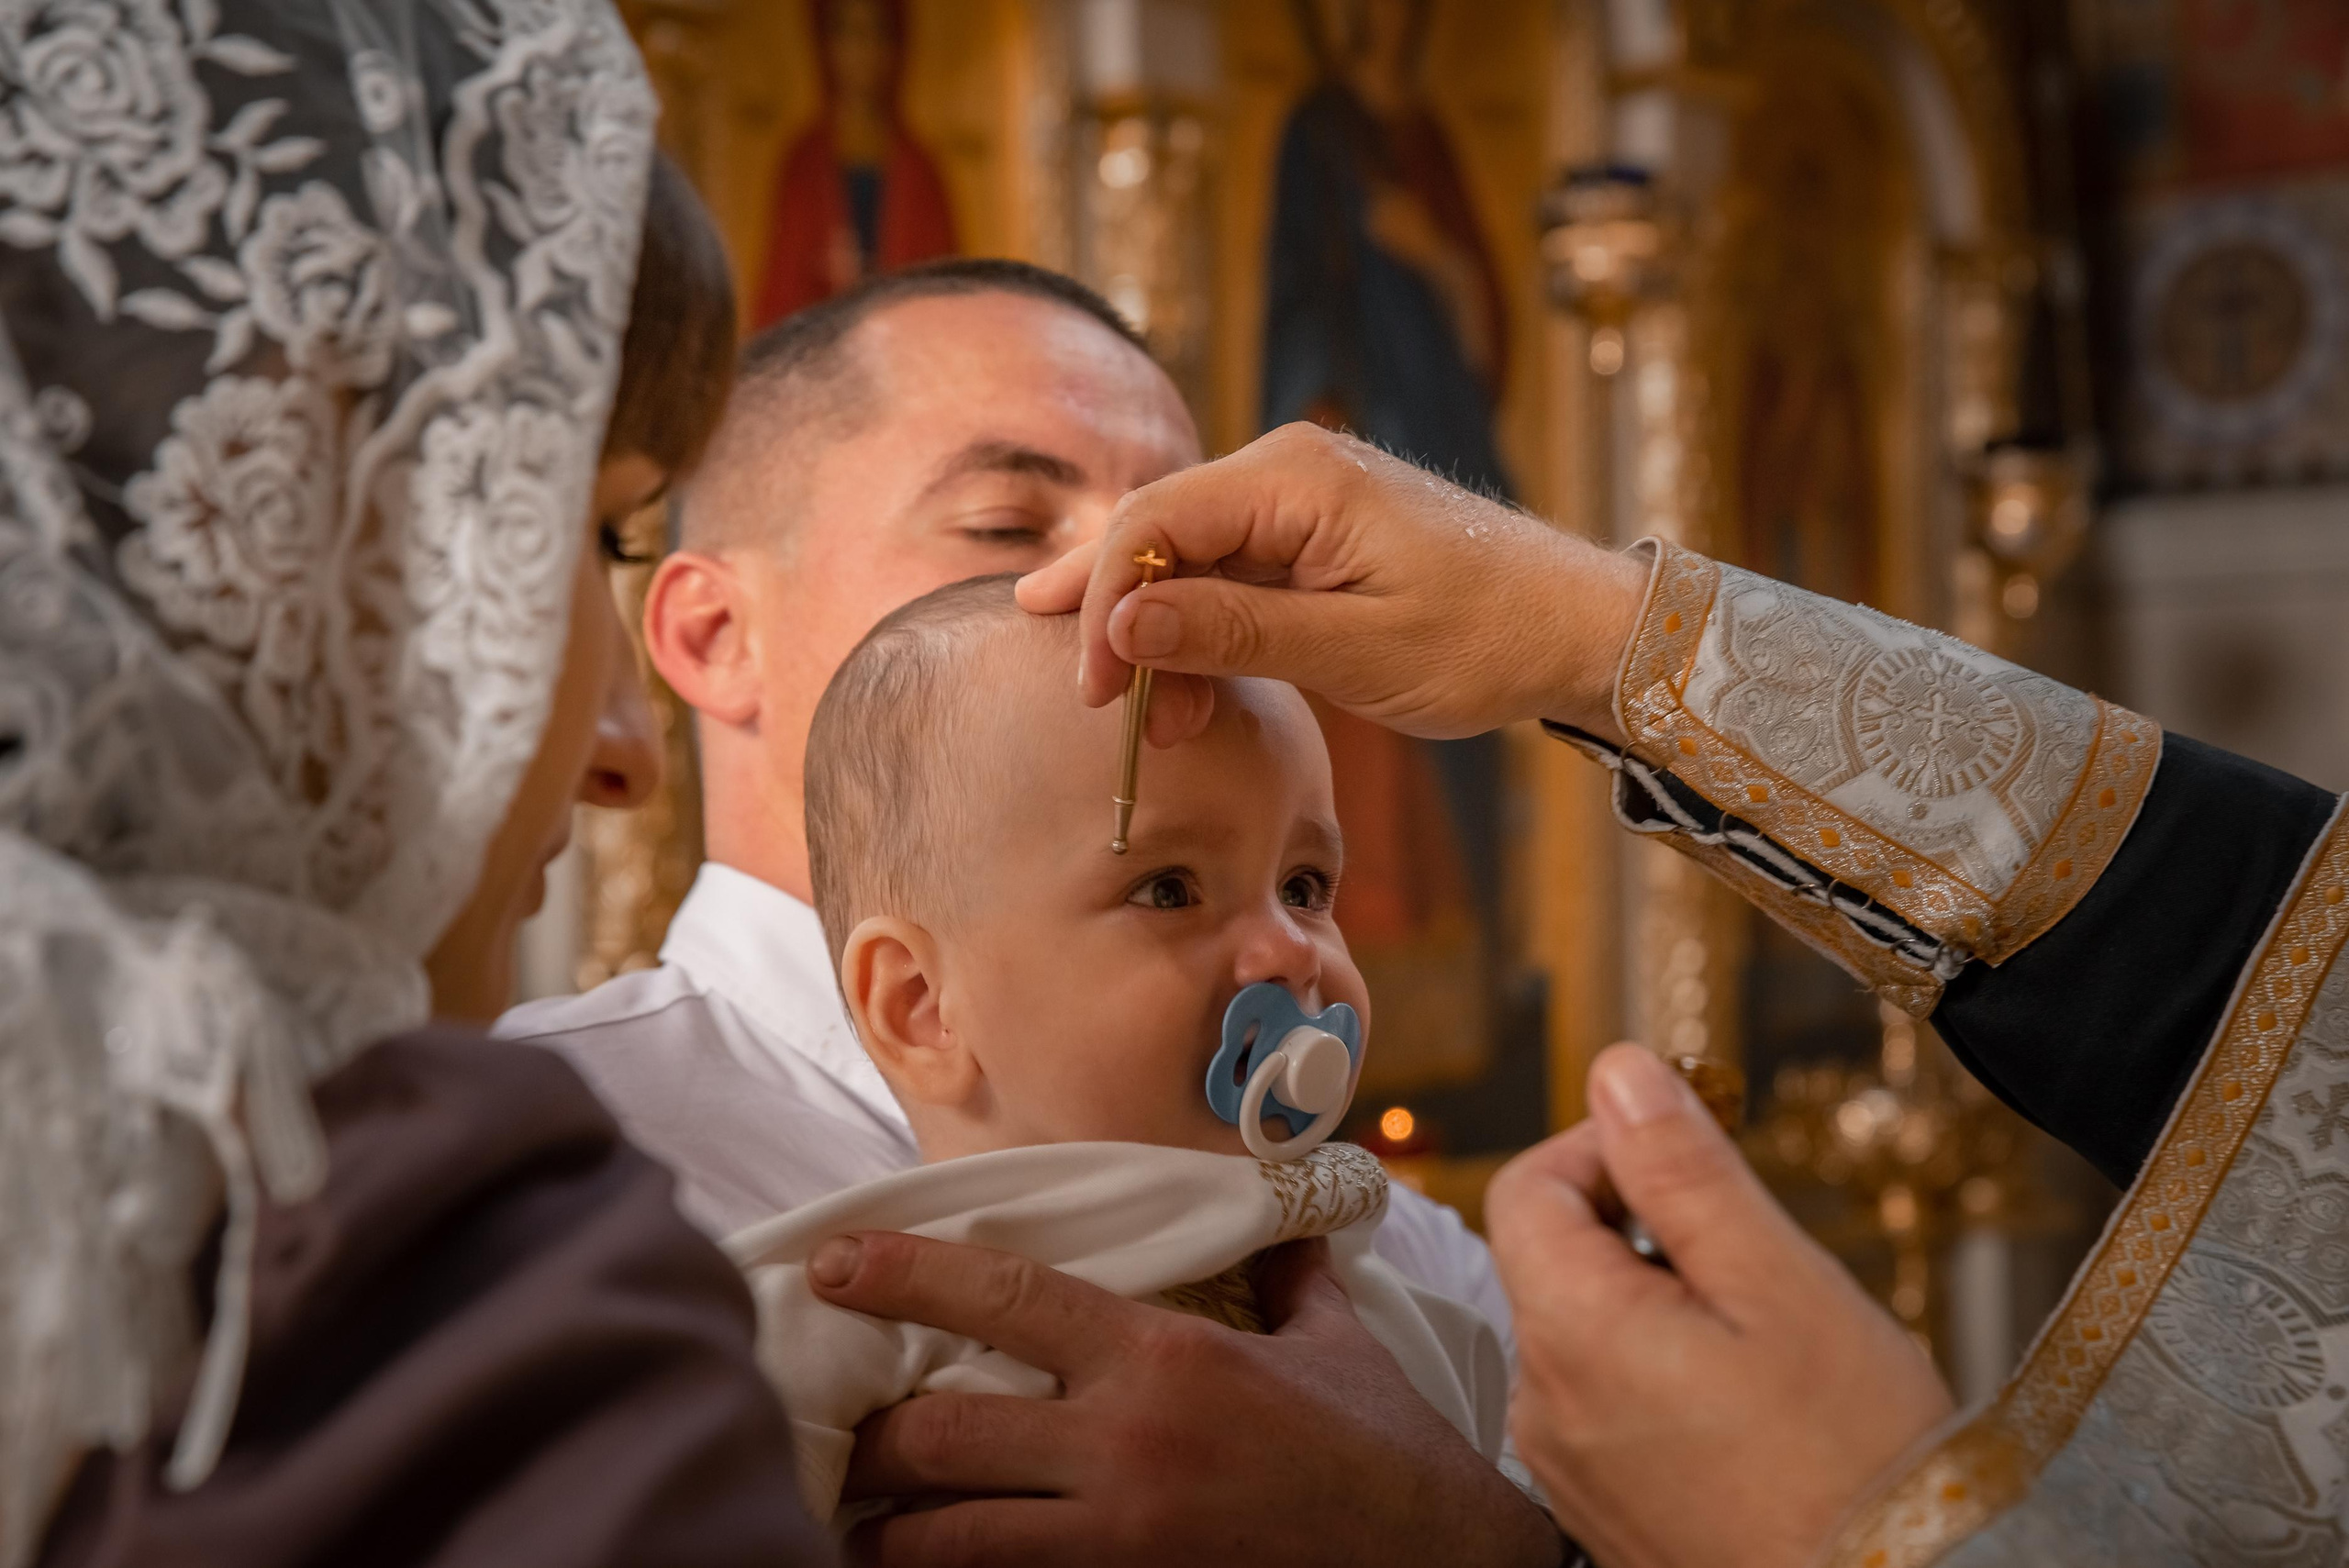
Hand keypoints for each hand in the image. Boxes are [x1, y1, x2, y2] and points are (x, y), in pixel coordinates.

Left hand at [809, 1230, 1562, 1567]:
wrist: (1445, 1566)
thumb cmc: (1389, 1452)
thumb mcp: (1339, 1345)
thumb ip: (1288, 1279)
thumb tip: (1283, 1227)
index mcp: (1164, 1357)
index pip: (1003, 1296)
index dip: (903, 1275)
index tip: (835, 1263)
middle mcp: (1125, 1445)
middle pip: (939, 1440)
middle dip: (867, 1447)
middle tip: (840, 1443)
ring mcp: (1120, 1542)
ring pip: (946, 1543)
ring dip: (885, 1537)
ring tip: (850, 1530)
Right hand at [1015, 423, 1646, 745]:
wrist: (1574, 627)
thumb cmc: (1484, 637)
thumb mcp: (1356, 651)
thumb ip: (1235, 632)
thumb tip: (1125, 620)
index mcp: (1296, 479)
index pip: (1154, 523)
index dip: (1106, 604)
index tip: (1098, 690)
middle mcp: (1287, 471)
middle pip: (1158, 534)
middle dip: (1121, 623)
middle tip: (1106, 707)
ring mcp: (1298, 502)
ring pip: (1187, 563)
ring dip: (1162, 640)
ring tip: (1165, 722)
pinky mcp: (1311, 537)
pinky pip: (1228, 578)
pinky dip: (1202, 636)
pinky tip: (1193, 694)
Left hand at [1486, 1046, 1954, 1567]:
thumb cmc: (1853, 1460)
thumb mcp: (1777, 1280)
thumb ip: (1683, 1168)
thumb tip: (1619, 1072)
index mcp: (1571, 1331)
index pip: (1527, 1186)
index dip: (1603, 1146)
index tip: (1690, 1146)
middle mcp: (1543, 1403)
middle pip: (1553, 1256)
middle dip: (1640, 1223)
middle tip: (1748, 1247)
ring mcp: (1568, 1464)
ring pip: (1586, 1329)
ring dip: (1655, 1300)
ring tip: (1762, 1334)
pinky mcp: (1602, 1507)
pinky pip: (1607, 1401)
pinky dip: (1661, 1371)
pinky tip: (1747, 1400)